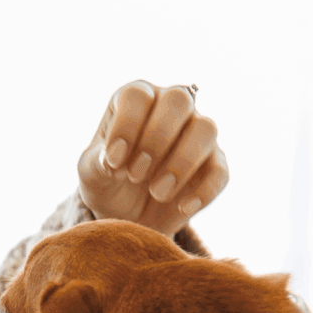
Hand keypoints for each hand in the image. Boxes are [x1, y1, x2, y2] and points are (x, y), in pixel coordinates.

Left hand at [76, 80, 229, 233]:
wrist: (129, 216)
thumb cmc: (108, 180)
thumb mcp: (91, 173)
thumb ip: (97, 162)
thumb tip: (113, 159)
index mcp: (136, 100)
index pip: (137, 96)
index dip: (126, 126)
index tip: (114, 162)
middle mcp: (171, 108)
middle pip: (178, 100)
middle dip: (157, 138)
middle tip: (136, 175)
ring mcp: (196, 133)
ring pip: (206, 129)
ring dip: (182, 162)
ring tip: (157, 193)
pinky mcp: (215, 164)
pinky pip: (220, 170)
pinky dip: (204, 191)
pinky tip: (182, 208)